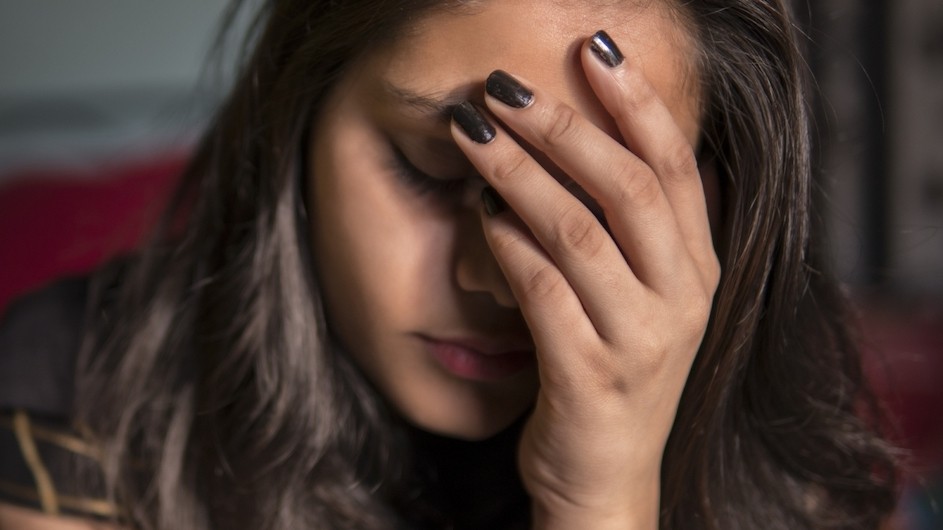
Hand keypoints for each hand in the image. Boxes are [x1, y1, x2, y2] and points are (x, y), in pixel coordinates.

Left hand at [450, 32, 719, 528]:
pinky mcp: (591, 378)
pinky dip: (508, 245)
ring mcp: (641, 342)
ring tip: (473, 133)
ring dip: (519, 175)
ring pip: (579, 234)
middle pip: (628, 190)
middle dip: (564, 127)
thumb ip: (634, 232)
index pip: (676, 168)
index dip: (637, 103)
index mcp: (697, 270)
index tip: (593, 50)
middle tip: (504, 88)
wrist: (606, 480)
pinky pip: (544, 293)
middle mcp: (682, 300)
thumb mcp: (642, 299)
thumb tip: (597, 143)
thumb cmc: (611, 373)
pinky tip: (479, 214)